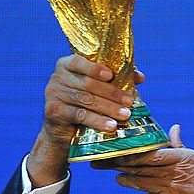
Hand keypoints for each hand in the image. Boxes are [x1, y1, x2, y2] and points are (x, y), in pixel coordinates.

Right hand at [27, 54, 141, 186]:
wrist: (65, 131)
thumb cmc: (86, 104)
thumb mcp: (100, 89)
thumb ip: (117, 79)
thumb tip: (140, 76)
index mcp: (68, 65)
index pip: (79, 61)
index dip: (95, 68)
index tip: (111, 75)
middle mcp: (57, 77)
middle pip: (88, 84)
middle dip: (112, 93)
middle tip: (129, 101)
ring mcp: (53, 94)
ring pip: (86, 100)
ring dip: (108, 108)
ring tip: (125, 115)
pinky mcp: (53, 111)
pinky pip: (79, 115)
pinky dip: (97, 121)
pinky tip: (111, 126)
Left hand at [95, 124, 193, 193]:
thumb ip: (180, 147)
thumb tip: (173, 128)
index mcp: (185, 158)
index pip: (151, 152)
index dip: (132, 152)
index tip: (118, 150)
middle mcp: (175, 173)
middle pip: (140, 166)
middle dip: (120, 164)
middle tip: (104, 162)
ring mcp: (169, 190)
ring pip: (140, 182)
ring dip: (126, 179)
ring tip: (118, 177)